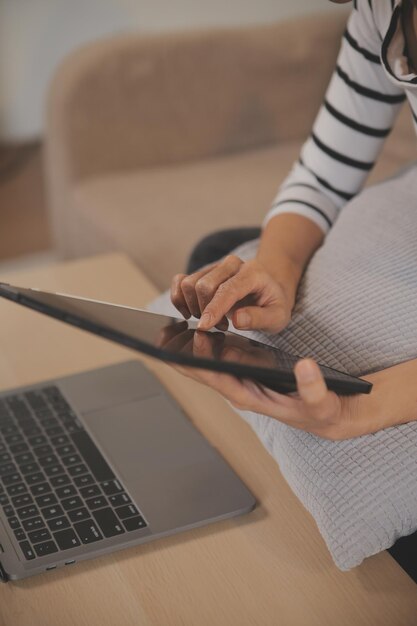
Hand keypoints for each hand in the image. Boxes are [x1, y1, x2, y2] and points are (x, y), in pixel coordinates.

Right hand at [170, 256, 294, 332]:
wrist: (271, 287)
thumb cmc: (274, 304)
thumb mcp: (278, 317)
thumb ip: (260, 319)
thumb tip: (237, 320)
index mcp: (252, 273)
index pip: (227, 289)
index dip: (213, 309)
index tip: (203, 326)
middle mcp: (232, 264)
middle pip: (203, 284)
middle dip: (205, 310)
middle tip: (221, 326)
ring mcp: (216, 266)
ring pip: (189, 283)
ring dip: (193, 306)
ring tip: (212, 320)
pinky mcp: (204, 272)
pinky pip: (180, 281)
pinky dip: (179, 298)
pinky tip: (191, 312)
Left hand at [173, 332, 374, 440]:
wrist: (325, 414)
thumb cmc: (321, 410)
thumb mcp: (322, 403)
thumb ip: (314, 388)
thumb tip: (305, 366)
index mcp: (252, 397)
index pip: (219, 380)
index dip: (201, 364)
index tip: (187, 345)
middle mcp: (241, 389)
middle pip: (204, 372)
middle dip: (181, 357)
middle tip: (159, 336)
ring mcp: (241, 380)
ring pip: (208, 364)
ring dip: (188, 350)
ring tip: (168, 329)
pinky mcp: (246, 372)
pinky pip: (219, 358)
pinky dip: (205, 345)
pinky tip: (194, 330)